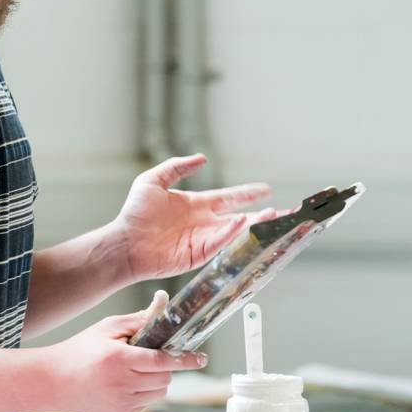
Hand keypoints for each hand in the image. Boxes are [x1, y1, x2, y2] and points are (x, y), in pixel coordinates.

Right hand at [46, 291, 205, 411]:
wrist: (54, 381)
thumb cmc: (80, 351)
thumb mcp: (106, 328)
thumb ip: (138, 320)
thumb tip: (163, 306)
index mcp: (119, 359)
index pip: (163, 360)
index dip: (185, 359)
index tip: (201, 358)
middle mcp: (122, 384)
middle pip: (165, 378)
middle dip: (163, 368)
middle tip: (148, 359)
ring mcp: (122, 403)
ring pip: (159, 393)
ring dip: (155, 382)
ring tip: (134, 372)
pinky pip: (146, 404)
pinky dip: (142, 394)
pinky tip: (123, 385)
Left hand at [110, 153, 272, 282]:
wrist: (125, 241)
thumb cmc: (134, 213)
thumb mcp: (152, 181)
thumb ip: (176, 168)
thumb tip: (202, 158)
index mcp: (195, 204)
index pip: (228, 198)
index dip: (246, 194)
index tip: (265, 190)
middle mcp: (204, 222)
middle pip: (240, 216)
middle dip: (263, 214)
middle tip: (286, 210)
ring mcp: (203, 239)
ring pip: (236, 231)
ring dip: (256, 223)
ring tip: (276, 216)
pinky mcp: (199, 254)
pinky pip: (222, 242)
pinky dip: (234, 233)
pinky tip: (244, 222)